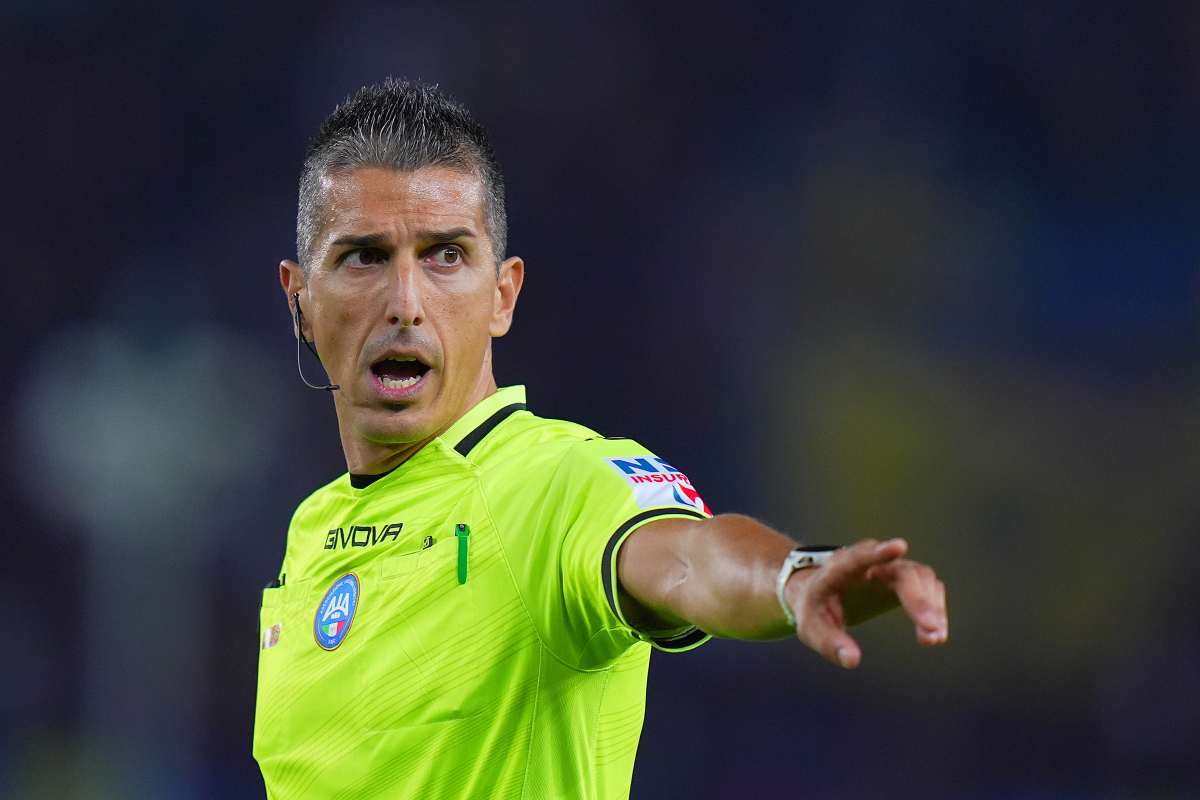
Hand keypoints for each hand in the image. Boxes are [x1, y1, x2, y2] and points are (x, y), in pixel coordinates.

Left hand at [784, 538, 947, 668]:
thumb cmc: (815, 609)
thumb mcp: (812, 629)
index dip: (877, 553)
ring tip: (933, 638)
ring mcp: (888, 567)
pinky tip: (933, 634)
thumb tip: (852, 660)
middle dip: (918, 598)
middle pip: (901, 571)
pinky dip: (933, 608)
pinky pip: (926, 586)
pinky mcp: (902, 578)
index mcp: (838, 570)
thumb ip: (830, 644)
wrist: (819, 594)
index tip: (900, 547)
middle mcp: (868, 563)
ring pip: (919, 577)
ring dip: (931, 606)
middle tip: (930, 629)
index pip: (857, 557)